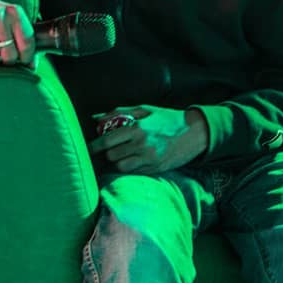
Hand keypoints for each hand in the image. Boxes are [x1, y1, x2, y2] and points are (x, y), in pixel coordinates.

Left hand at [89, 105, 208, 172]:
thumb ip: (119, 113)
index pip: (107, 140)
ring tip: (121, 155)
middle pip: (112, 156)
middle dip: (107, 153)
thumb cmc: (167, 118)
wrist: (194, 133)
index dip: (94, 146)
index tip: (87, 148)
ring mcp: (149, 159)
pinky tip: (133, 160)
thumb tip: (96, 118)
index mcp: (138, 128)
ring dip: (117, 162)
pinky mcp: (155, 169)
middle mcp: (142, 145)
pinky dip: (130, 168)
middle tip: (110, 149)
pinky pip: (134, 172)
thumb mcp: (145, 110)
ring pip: (121, 167)